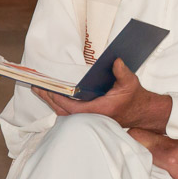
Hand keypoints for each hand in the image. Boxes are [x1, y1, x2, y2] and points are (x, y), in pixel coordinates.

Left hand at [33, 58, 171, 132]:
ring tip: (41, 90)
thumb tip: (115, 60)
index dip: (60, 100)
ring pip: (65, 113)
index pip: (74, 108)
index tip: (50, 90)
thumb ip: (122, 71)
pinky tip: (53, 96)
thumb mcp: (130, 81)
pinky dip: (59, 105)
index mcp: (100, 109)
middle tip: (36, 87)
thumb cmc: (134, 96)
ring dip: (52, 102)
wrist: (140, 111)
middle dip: (49, 99)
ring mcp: (90, 118)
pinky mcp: (89, 117)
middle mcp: (93, 116)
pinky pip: (70, 113)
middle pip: (64, 111)